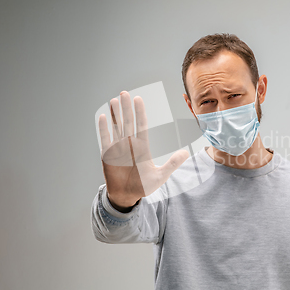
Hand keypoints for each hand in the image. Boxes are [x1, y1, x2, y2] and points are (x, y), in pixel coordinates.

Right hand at [98, 91, 188, 210]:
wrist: (127, 196)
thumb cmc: (143, 186)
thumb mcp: (161, 176)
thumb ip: (172, 164)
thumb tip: (186, 153)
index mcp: (142, 146)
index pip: (141, 125)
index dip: (140, 112)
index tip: (138, 99)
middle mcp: (129, 144)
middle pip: (128, 122)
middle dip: (126, 107)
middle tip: (124, 93)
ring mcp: (118, 148)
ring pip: (116, 127)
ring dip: (115, 114)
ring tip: (113, 100)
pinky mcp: (107, 155)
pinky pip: (105, 139)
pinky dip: (104, 128)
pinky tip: (103, 117)